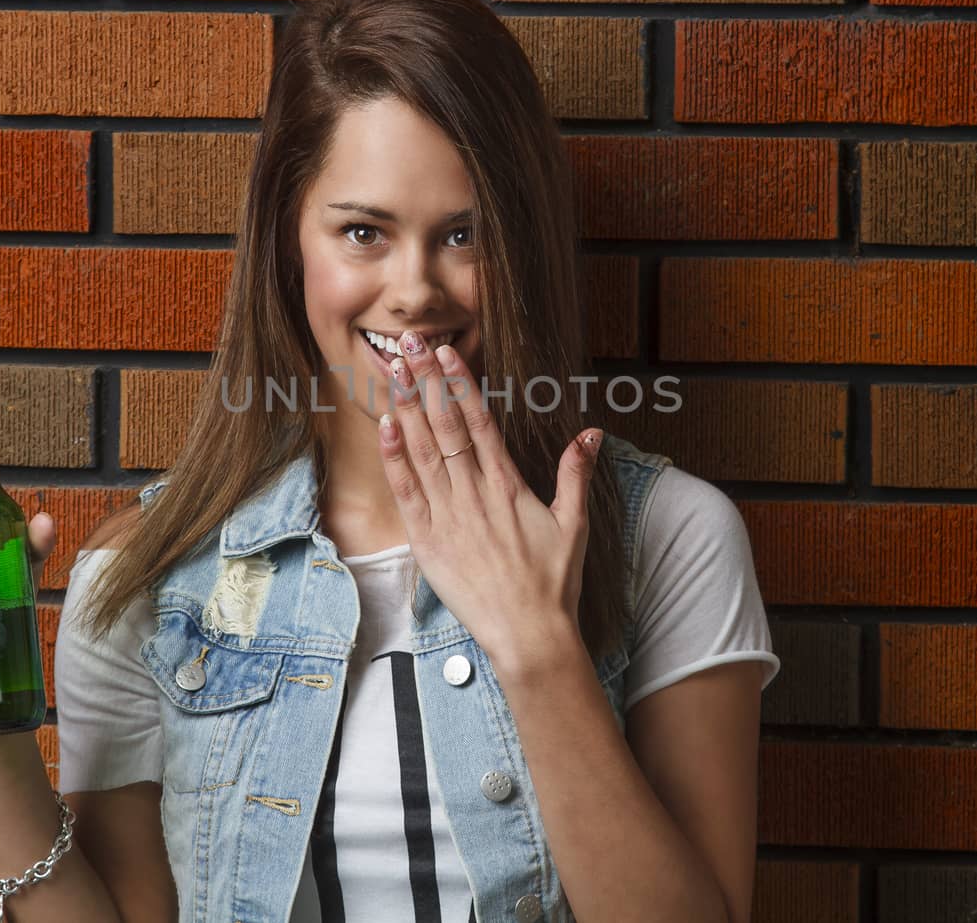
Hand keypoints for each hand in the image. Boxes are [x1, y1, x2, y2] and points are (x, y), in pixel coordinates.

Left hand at [377, 331, 601, 666]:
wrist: (528, 634)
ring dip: (405, 406)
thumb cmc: (553, 582)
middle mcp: (474, 493)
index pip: (479, 421)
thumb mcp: (574, 524)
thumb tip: (591, 433)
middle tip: (409, 341)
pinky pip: (407, 491)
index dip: (460, 383)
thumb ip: (575, 474)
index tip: (446, 352)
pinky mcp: (428, 540)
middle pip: (445, 424)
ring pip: (422, 449)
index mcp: (507, 484)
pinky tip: (386, 426)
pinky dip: (395, 457)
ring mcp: (448, 515)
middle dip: (426, 380)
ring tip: (391, 370)